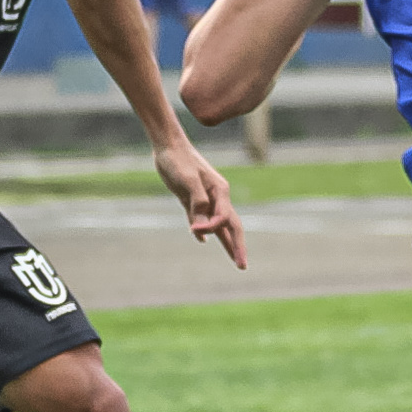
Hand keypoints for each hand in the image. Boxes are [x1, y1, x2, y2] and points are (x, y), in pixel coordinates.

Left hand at [153, 139, 246, 268]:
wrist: (168, 145)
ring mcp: (205, 198)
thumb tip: (201, 226)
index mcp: (220, 191)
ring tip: (235, 259)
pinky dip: (205, 231)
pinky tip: (203, 241)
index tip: (195, 231)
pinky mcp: (191, 199)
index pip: (224, 218)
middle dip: (238, 247)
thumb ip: (197, 202)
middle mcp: (217, 197)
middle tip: (243, 266)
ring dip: (226, 243)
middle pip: (232, 226)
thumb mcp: (187, 180)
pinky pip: (201, 219)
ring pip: (218, 226)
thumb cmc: (178, 160)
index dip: (212, 228)